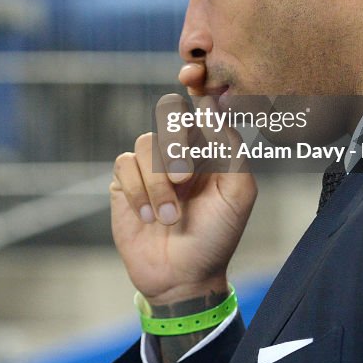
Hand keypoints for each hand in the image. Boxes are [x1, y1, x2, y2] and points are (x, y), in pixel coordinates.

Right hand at [110, 64, 255, 305]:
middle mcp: (178, 150)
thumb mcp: (238, 195)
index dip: (196, 93)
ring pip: (145, 144)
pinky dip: (138, 192)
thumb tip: (211, 107)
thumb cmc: (217, 236)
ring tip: (170, 217)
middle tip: (184, 179)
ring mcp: (150, 165)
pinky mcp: (125, 182)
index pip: (200, 107)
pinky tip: (148, 217)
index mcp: (209, 147)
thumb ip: (231, 149)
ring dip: (158, 184)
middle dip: (176, 145)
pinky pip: (125, 166)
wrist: (184, 276)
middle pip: (168, 114)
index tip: (193, 86)